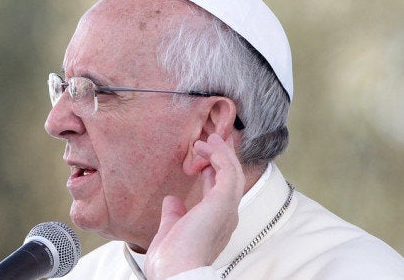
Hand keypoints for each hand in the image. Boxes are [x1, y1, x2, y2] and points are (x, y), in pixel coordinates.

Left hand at [144, 133, 245, 278]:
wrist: (176, 271)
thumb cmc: (172, 259)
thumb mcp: (171, 230)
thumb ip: (174, 214)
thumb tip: (172, 200)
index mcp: (215, 223)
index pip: (219, 190)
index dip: (214, 170)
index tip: (204, 155)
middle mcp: (226, 216)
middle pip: (230, 178)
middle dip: (223, 156)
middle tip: (214, 139)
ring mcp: (227, 209)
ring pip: (232, 172)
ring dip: (221, 152)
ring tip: (208, 138)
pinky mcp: (223, 202)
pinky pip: (227, 171)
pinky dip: (220, 155)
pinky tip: (208, 145)